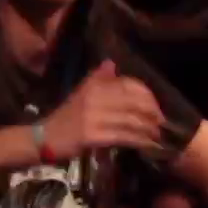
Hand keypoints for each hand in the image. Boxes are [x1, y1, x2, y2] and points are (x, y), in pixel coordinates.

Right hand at [41, 61, 165, 160]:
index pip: (131, 86)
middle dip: (153, 114)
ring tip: (158, 135)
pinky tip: (147, 144)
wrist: (45, 137)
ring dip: (149, 129)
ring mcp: (94, 117)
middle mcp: (95, 97)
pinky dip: (139, 141)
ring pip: (132, 121)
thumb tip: (111, 63)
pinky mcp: (93, 135)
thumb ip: (99, 79)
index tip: (157, 107)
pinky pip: (124, 137)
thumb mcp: (82, 93)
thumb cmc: (67, 116)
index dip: (148, 97)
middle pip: (136, 103)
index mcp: (95, 85)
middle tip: (163, 123)